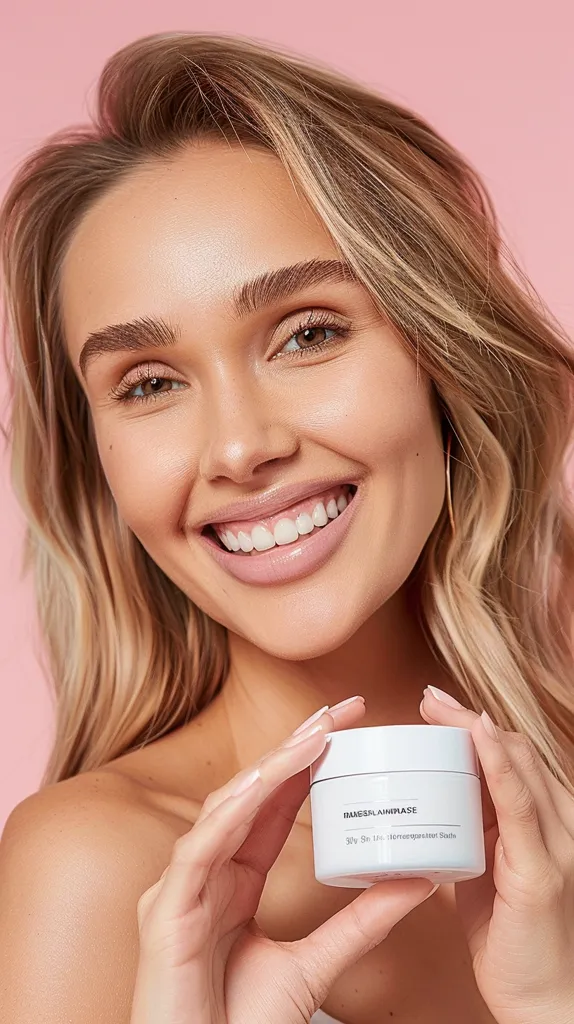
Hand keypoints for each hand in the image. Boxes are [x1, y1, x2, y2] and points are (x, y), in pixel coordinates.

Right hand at [130, 696, 435, 1023]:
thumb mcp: (315, 965)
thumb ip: (360, 923)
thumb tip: (418, 883)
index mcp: (232, 880)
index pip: (270, 805)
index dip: (305, 763)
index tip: (346, 728)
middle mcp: (204, 871)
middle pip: (249, 793)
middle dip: (293, 748)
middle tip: (341, 710)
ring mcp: (179, 888)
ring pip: (224, 810)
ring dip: (269, 768)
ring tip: (314, 735)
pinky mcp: (164, 912)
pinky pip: (198, 851)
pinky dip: (230, 815)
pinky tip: (260, 785)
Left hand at [420, 686, 573, 1023]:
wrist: (545, 1002)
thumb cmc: (515, 940)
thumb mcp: (490, 873)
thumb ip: (475, 836)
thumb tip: (434, 808)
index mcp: (544, 823)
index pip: (514, 758)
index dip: (477, 728)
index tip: (437, 708)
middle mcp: (560, 824)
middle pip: (516, 752)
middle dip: (469, 720)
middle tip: (427, 699)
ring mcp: (557, 844)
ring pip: (519, 767)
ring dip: (476, 730)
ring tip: (437, 708)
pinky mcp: (541, 870)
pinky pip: (520, 805)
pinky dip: (499, 766)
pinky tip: (480, 738)